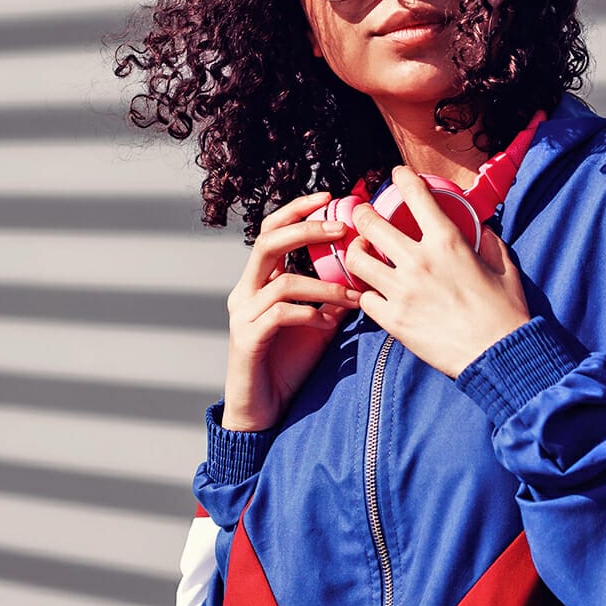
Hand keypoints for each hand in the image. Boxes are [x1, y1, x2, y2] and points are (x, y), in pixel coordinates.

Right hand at [223, 191, 363, 431]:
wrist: (263, 409)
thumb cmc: (288, 364)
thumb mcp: (318, 323)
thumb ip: (332, 297)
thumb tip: (361, 273)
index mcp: (260, 280)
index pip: (272, 230)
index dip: (297, 210)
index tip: (328, 197)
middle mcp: (246, 290)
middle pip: (268, 241)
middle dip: (306, 230)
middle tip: (342, 229)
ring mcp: (243, 313)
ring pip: (281, 281)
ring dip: (323, 285)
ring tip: (352, 295)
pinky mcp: (247, 338)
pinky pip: (280, 314)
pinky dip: (309, 314)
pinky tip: (327, 325)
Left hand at [345, 166, 530, 377]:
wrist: (500, 355)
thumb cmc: (506, 311)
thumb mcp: (504, 267)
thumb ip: (490, 243)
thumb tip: (482, 230)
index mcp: (448, 242)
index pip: (416, 195)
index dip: (402, 178)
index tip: (397, 175)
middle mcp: (419, 261)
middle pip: (370, 223)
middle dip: (362, 213)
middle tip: (363, 215)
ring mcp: (402, 291)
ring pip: (357, 260)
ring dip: (357, 252)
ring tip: (362, 252)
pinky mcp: (394, 320)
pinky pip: (365, 298)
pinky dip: (368, 293)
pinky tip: (374, 292)